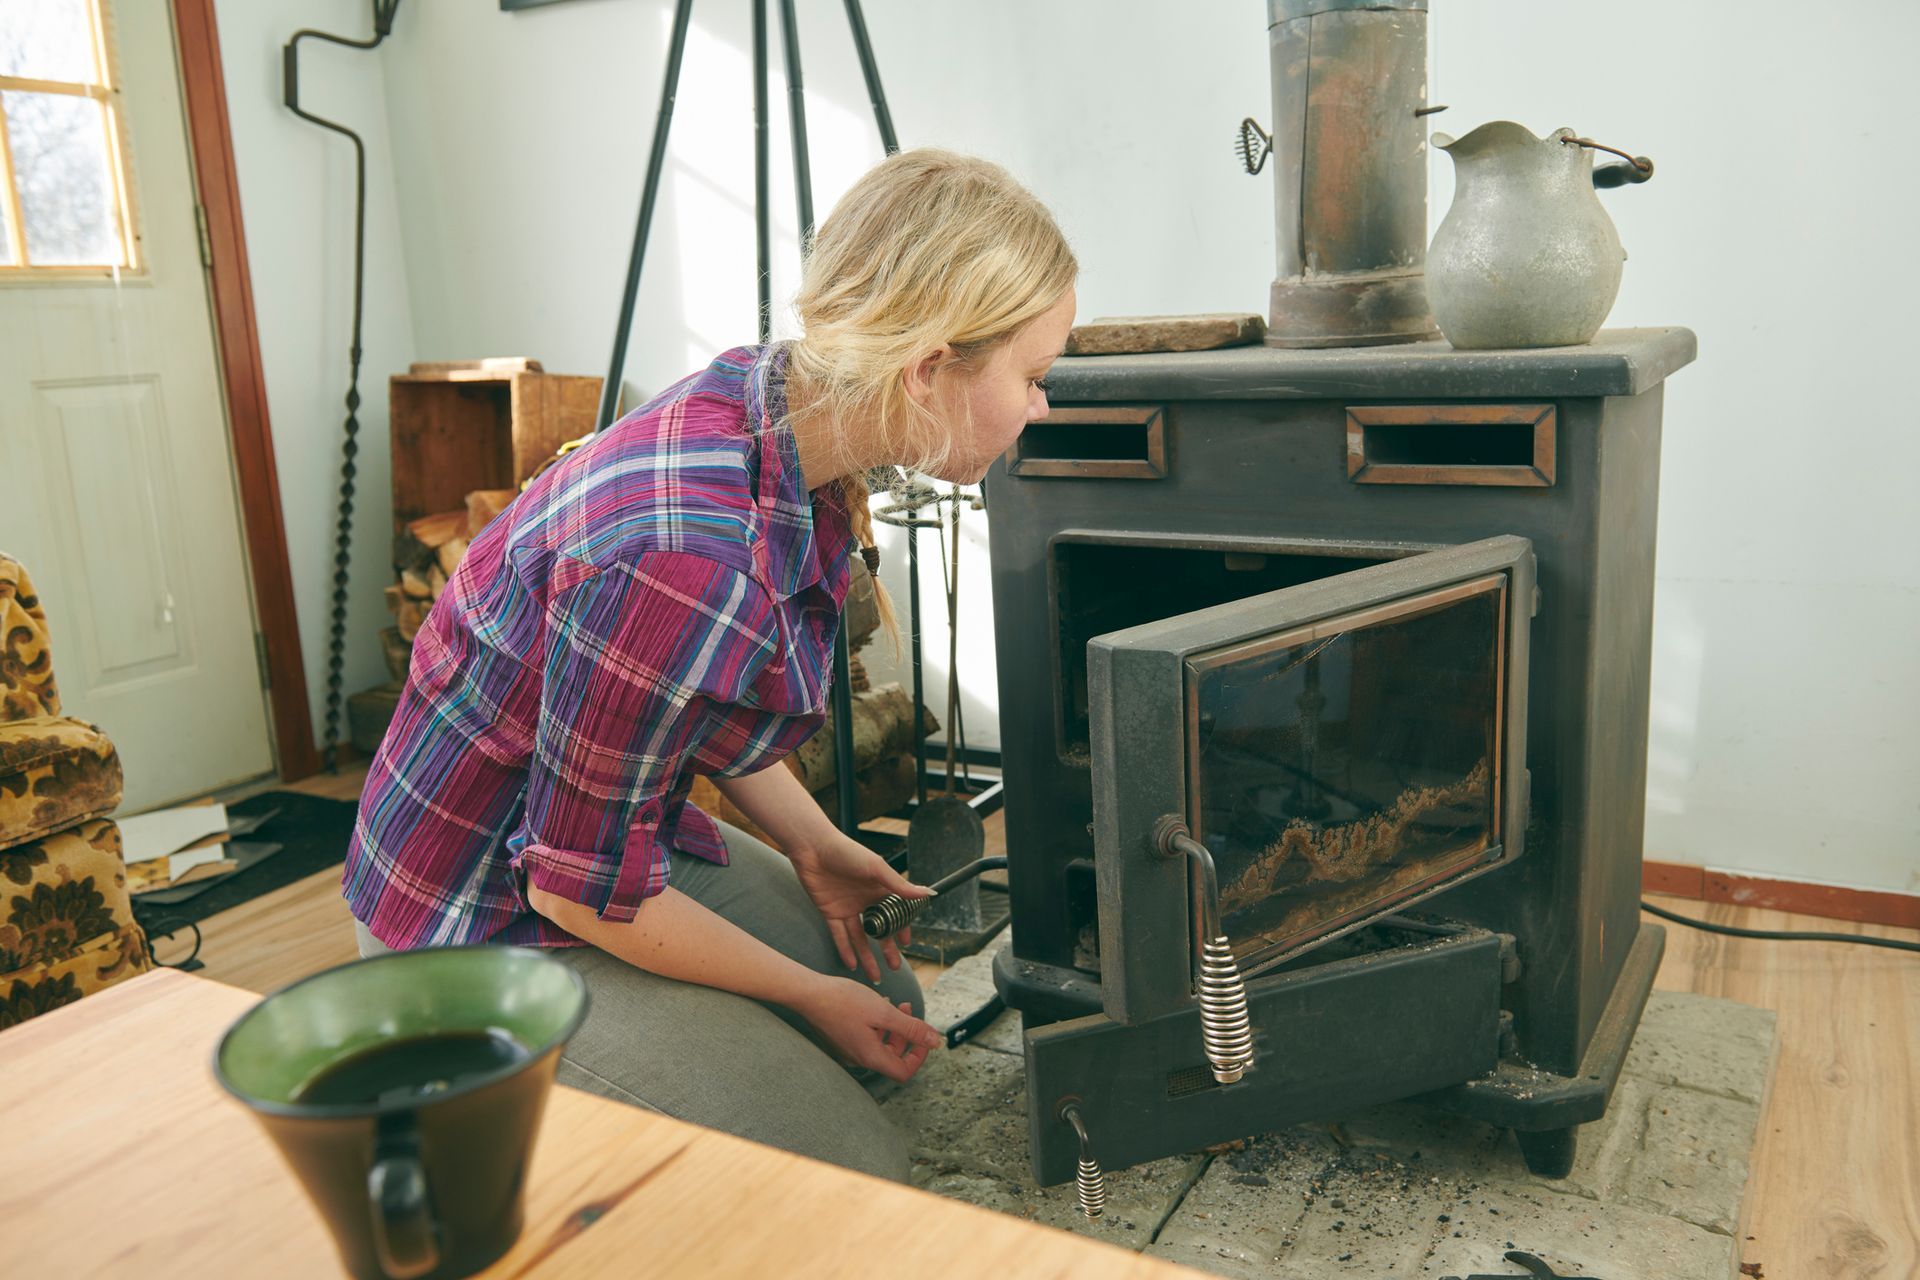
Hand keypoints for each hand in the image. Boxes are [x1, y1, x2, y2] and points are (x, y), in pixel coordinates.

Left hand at [788, 835, 930, 982]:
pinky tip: (852, 964)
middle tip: (895, 968)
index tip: (907, 944)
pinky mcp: (830, 912)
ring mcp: (848, 908)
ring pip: (860, 938)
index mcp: (879, 889)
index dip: (901, 929)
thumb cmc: (847, 852)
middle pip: (879, 930)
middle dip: (887, 950)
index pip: (895, 914)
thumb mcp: (876, 868)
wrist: (813, 848)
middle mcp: (865, 901)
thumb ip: (899, 885)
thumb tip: (927, 894)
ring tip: (875, 976)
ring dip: (867, 956)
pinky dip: (845, 950)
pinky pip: (839, 936)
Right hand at [794, 976, 940, 1082]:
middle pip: (892, 1058)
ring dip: (892, 1027)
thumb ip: (911, 1028)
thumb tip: (935, 1041)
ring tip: (893, 1002)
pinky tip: (874, 1004)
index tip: (922, 1034)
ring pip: (880, 1046)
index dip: (919, 1056)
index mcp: (871, 1057)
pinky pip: (866, 1038)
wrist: (808, 994)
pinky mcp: (841, 1039)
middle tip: (906, 1008)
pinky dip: (877, 1025)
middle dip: (906, 1035)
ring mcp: (848, 1050)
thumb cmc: (843, 1001)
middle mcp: (859, 1058)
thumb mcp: (884, 1012)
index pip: (904, 1071)